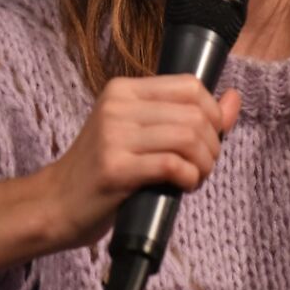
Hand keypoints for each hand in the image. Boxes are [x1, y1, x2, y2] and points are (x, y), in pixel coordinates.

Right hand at [45, 75, 240, 248]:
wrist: (55, 204)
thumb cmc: (105, 170)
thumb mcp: (144, 134)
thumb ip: (190, 115)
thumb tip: (234, 97)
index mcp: (124, 89)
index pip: (190, 85)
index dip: (212, 113)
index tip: (208, 138)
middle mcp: (118, 105)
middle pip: (194, 114)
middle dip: (212, 144)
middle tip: (202, 165)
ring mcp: (113, 135)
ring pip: (188, 137)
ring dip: (204, 164)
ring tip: (194, 177)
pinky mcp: (114, 168)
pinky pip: (172, 165)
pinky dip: (189, 178)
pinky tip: (183, 186)